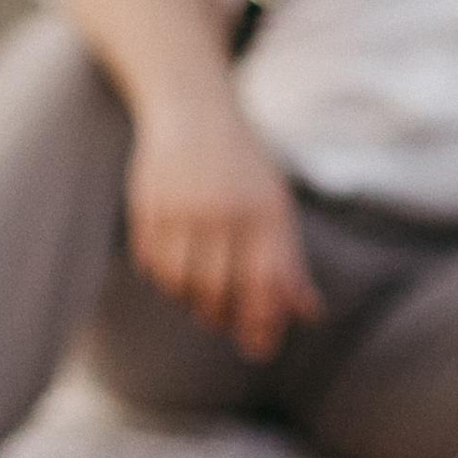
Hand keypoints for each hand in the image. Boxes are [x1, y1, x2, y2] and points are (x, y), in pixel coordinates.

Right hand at [128, 101, 320, 358]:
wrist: (193, 109)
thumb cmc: (244, 167)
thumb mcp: (275, 205)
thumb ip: (290, 260)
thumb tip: (309, 314)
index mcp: (264, 210)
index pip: (266, 282)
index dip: (263, 322)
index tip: (258, 347)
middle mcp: (224, 209)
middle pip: (220, 290)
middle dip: (223, 317)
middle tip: (223, 323)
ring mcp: (182, 208)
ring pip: (182, 283)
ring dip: (191, 301)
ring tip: (200, 298)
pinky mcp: (148, 206)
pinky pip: (152, 264)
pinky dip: (164, 277)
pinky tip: (175, 271)